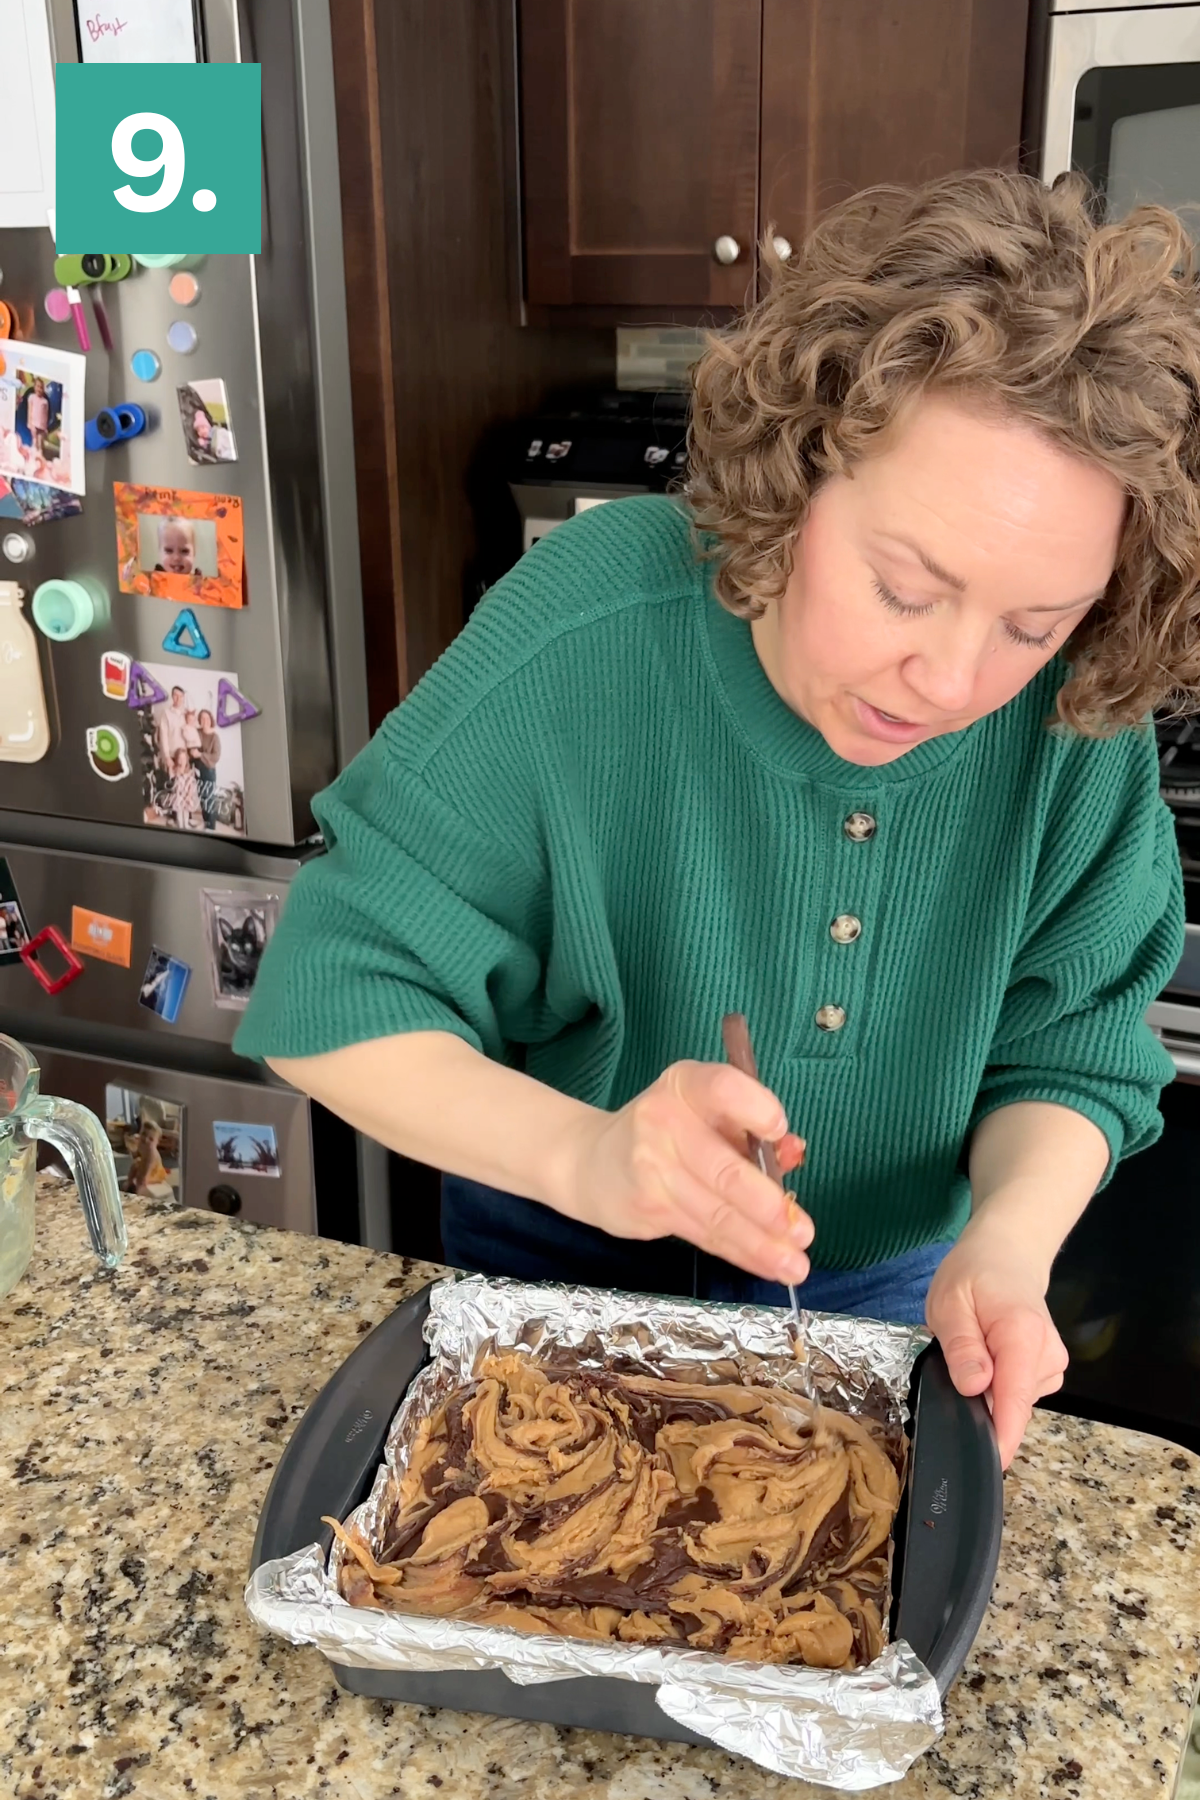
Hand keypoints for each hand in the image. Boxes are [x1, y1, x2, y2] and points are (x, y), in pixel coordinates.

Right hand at [557, 1061, 809, 1284]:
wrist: (591, 1162)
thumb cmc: (666, 1132)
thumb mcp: (705, 1115)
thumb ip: (750, 1132)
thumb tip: (794, 1153)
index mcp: (686, 1085)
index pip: (723, 1089)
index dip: (756, 1109)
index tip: (780, 1134)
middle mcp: (664, 1121)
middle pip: (725, 1169)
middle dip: (768, 1206)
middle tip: (803, 1232)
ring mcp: (651, 1168)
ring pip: (717, 1213)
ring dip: (761, 1243)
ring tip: (795, 1264)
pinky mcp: (648, 1208)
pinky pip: (704, 1234)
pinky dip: (741, 1252)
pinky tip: (767, 1265)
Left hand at [925, 1216, 1068, 1469]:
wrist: (1007, 1254)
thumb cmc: (973, 1275)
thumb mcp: (951, 1303)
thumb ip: (962, 1346)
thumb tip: (975, 1388)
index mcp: (1023, 1336)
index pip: (1016, 1397)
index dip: (1002, 1435)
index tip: (989, 1463)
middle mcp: (1048, 1355)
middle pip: (1014, 1404)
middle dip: (982, 1403)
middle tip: (954, 1365)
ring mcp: (1052, 1364)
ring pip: (1014, 1400)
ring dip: (988, 1389)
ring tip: (972, 1348)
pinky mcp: (1048, 1369)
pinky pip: (1017, 1391)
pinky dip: (999, 1384)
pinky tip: (989, 1356)